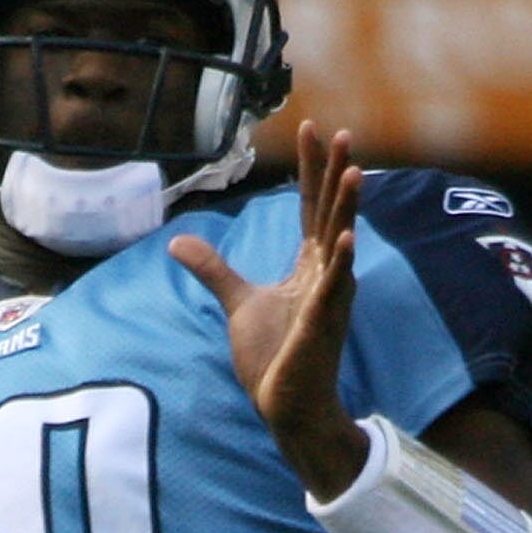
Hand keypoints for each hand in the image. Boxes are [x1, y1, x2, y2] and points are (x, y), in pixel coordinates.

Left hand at [170, 122, 370, 502]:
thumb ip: (212, 269)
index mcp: (307, 266)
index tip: (309, 128)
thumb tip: (177, 243)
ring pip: (340, 242)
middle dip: (334, 172)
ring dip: (347, 207)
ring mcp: (327, 298)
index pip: (311, 206)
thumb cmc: (272, 358)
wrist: (284, 405)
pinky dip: (341, 261)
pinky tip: (347, 235)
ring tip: (354, 169)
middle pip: (329, 211)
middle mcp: (324, 274)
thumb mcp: (237, 302)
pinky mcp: (322, 324)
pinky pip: (334, 287)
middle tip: (340, 131)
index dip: (309, 168)